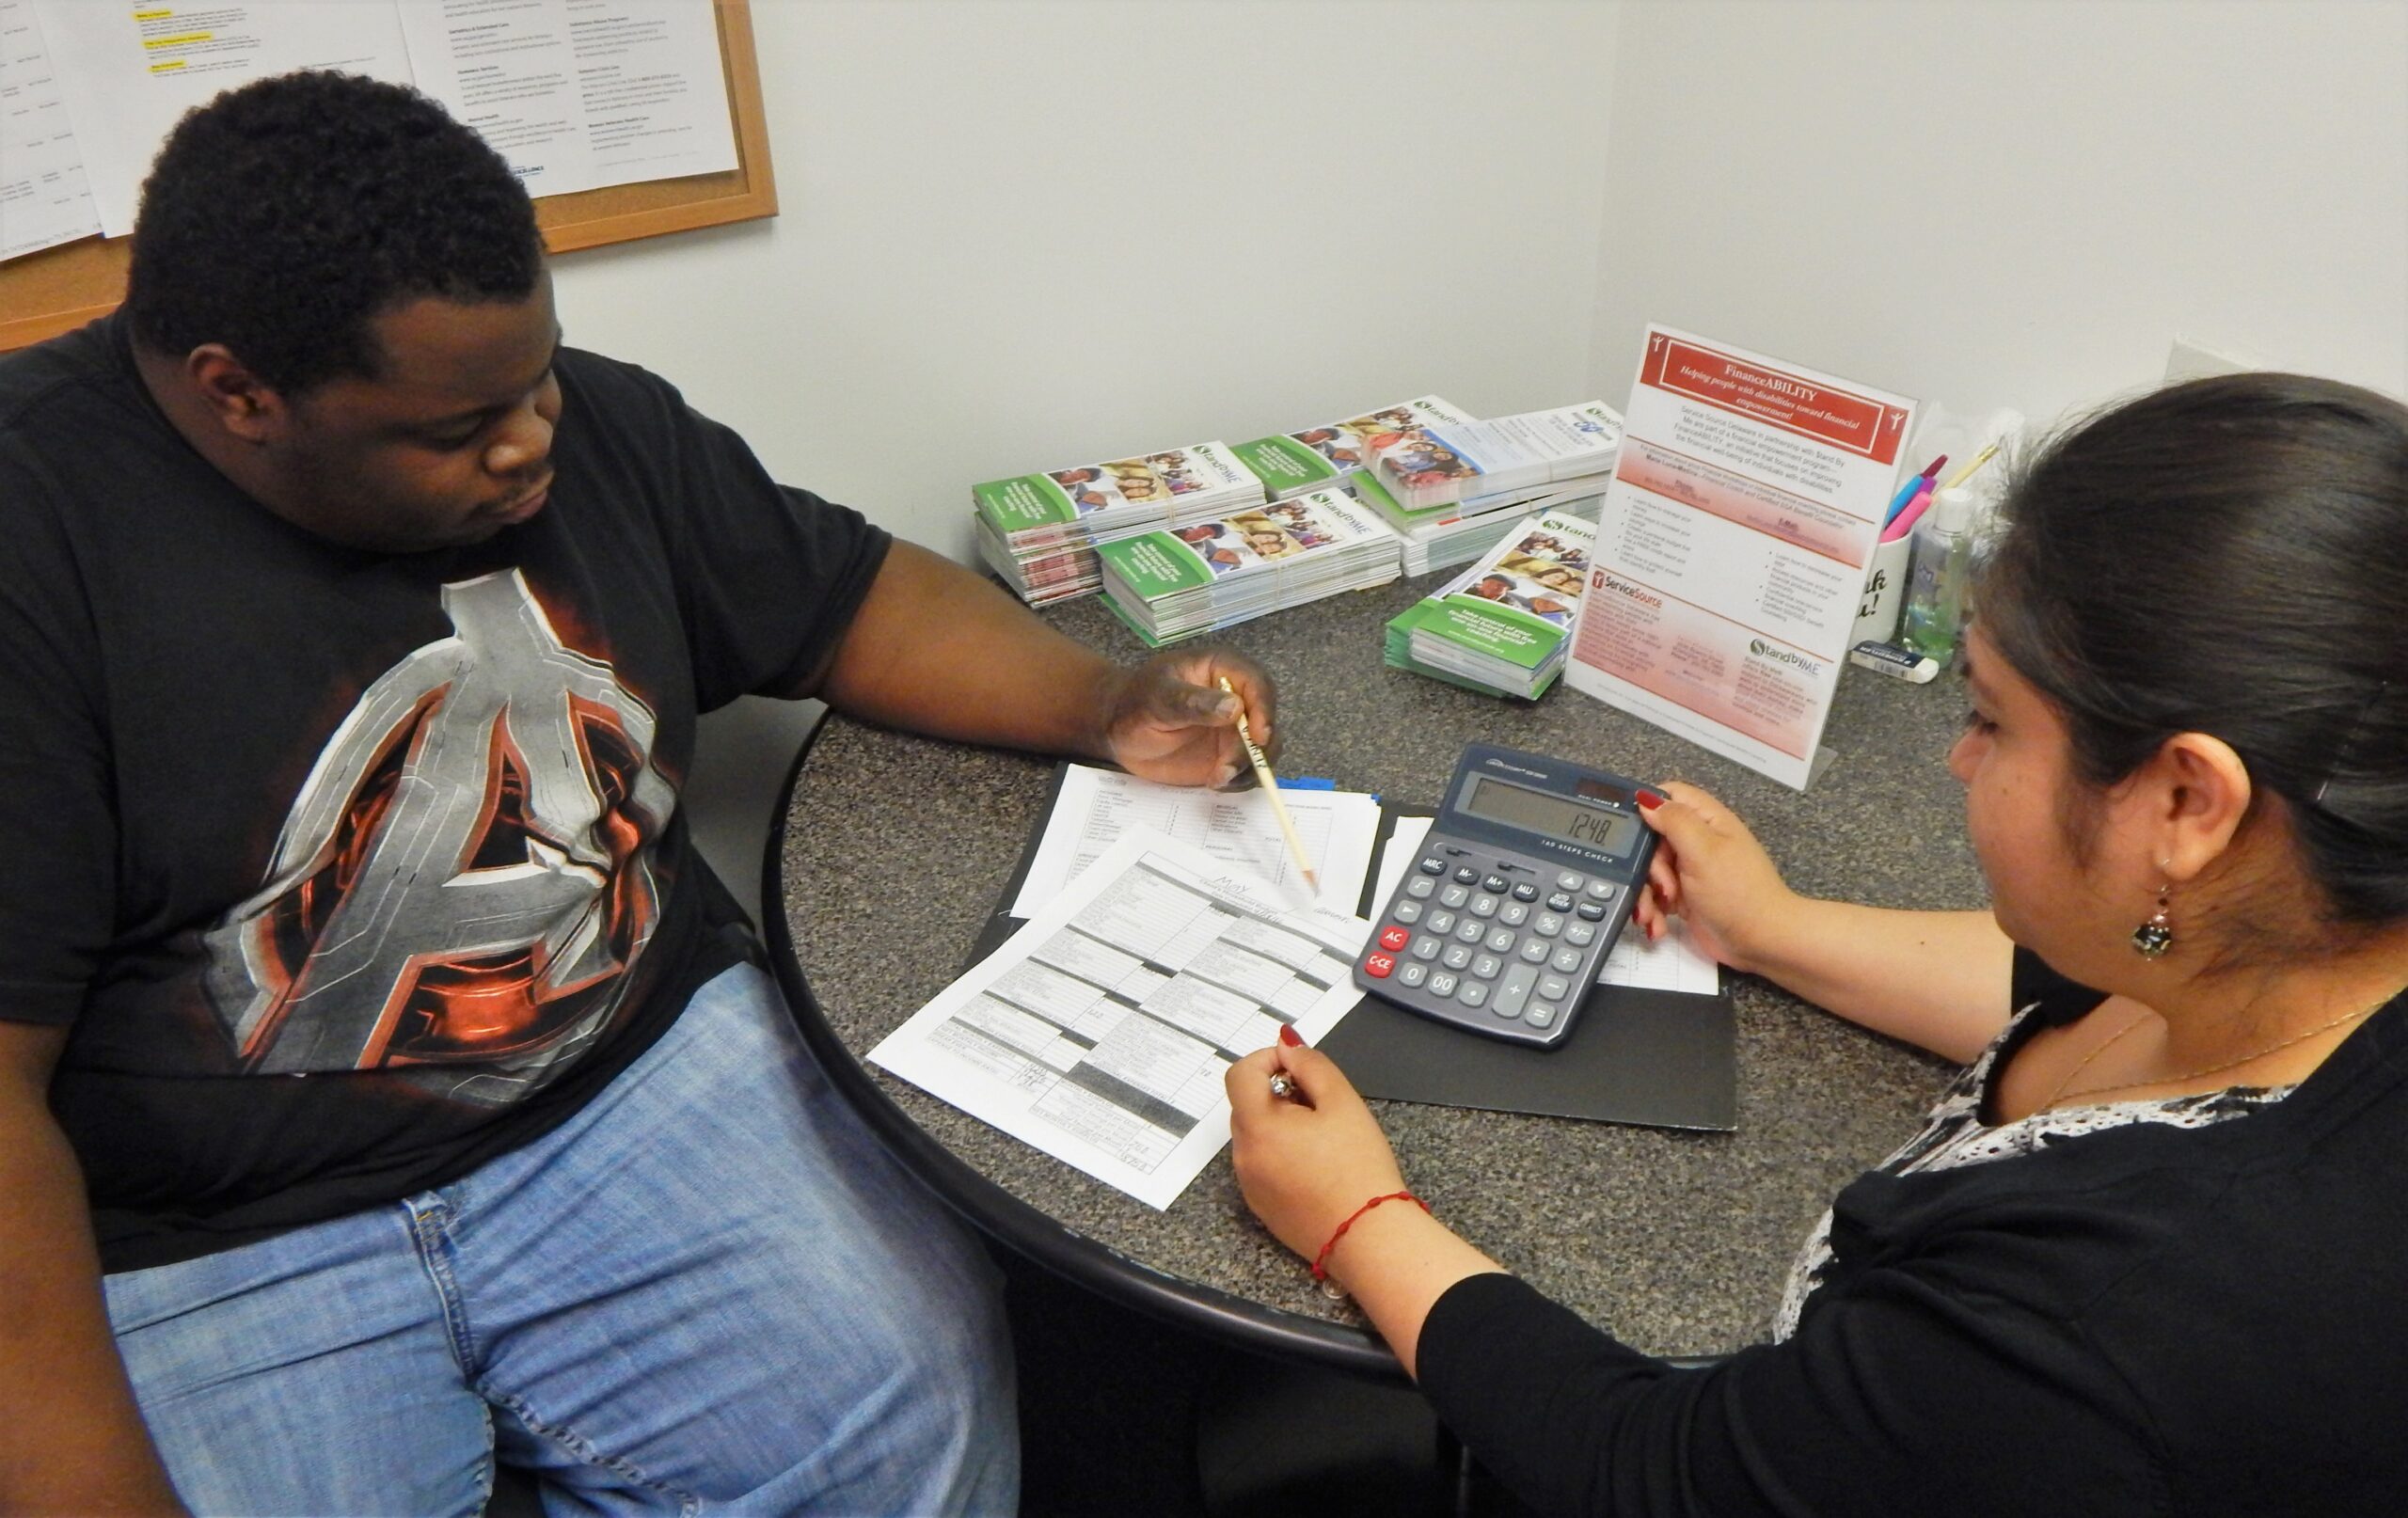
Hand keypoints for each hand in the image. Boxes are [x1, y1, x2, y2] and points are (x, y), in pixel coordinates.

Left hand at [1099, 647, 1277, 788]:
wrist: (1117, 729)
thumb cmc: (1134, 703)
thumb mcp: (1157, 698)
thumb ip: (1193, 702)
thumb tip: (1235, 708)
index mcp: (1223, 670)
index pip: (1258, 685)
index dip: (1265, 710)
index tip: (1258, 736)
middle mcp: (1238, 698)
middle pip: (1267, 721)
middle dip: (1255, 749)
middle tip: (1227, 768)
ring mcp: (1235, 729)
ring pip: (1263, 749)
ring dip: (1249, 769)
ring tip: (1216, 779)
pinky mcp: (1229, 755)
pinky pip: (1248, 770)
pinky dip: (1239, 781)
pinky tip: (1214, 783)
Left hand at [1226, 1035, 1403, 1261]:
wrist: (1369, 1237)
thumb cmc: (1360, 1168)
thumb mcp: (1343, 1102)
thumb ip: (1311, 1065)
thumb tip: (1286, 1045)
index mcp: (1257, 1127)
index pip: (1239, 1073)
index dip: (1267, 1059)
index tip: (1299, 1068)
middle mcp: (1243, 1156)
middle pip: (1247, 1104)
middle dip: (1278, 1094)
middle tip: (1320, 1105)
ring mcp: (1250, 1185)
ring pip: (1255, 1136)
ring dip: (1280, 1124)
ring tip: (1323, 1138)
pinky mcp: (1261, 1207)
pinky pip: (1262, 1165)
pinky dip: (1281, 1154)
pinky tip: (1317, 1166)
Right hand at [1632, 781, 1796, 973]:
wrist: (1761, 942)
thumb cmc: (1737, 893)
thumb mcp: (1704, 851)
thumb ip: (1674, 821)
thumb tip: (1646, 799)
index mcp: (1707, 821)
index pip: (1670, 797)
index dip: (1647, 807)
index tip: (1630, 830)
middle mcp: (1698, 842)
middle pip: (1653, 838)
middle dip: (1645, 865)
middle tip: (1659, 885)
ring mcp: (1691, 871)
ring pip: (1650, 870)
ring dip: (1645, 894)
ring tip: (1651, 914)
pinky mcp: (1685, 897)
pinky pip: (1657, 896)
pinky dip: (1653, 910)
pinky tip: (1657, 925)